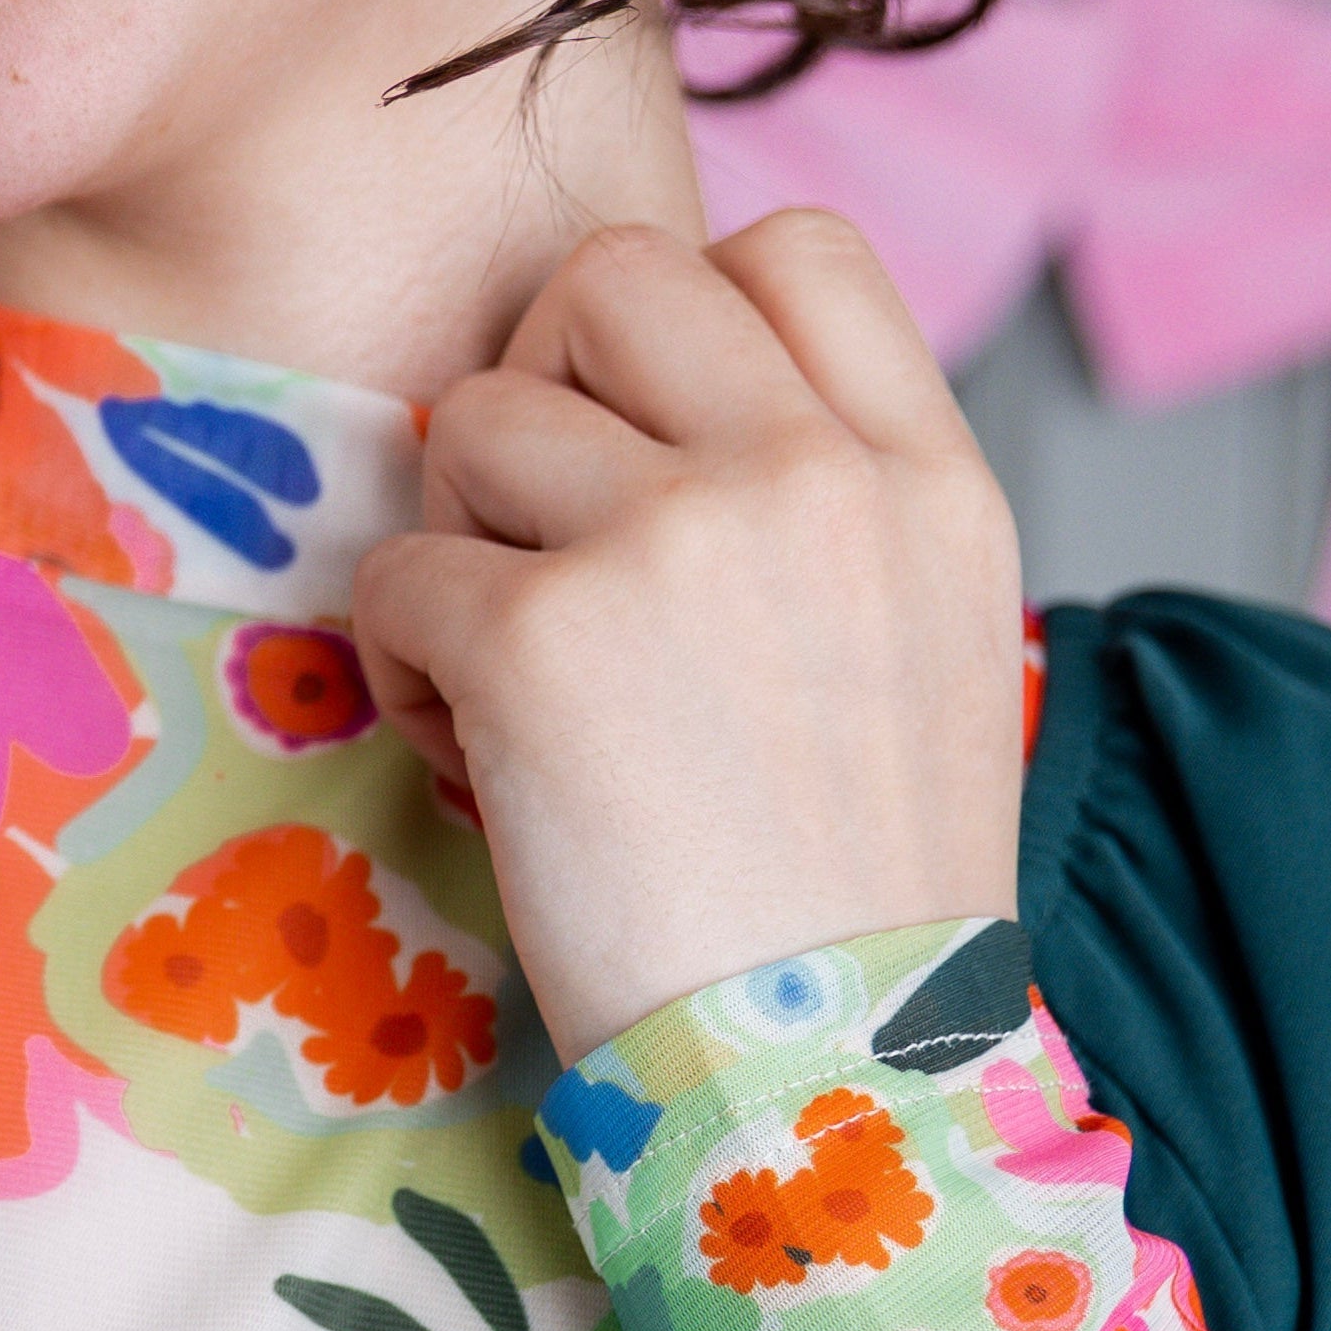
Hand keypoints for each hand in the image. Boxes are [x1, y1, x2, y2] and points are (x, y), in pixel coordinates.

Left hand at [350, 212, 1024, 1067]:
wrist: (839, 1082)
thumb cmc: (862, 900)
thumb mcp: (933, 650)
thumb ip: (836, 501)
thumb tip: (670, 412)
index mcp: (930, 479)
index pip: (796, 248)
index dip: (692, 316)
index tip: (661, 444)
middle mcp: (815, 477)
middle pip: (611, 277)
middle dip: (547, 391)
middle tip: (554, 540)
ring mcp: (678, 542)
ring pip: (476, 418)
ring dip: (466, 543)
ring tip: (519, 687)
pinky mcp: (542, 639)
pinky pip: (398, 570)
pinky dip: (405, 666)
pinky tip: (478, 763)